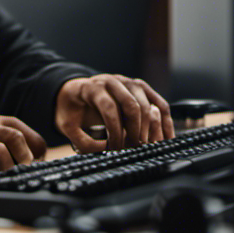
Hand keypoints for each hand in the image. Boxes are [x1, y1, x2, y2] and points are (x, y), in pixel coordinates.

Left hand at [56, 74, 173, 151]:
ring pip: (148, 105)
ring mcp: (129, 82)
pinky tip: (166, 139)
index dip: (114, 130)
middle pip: (132, 105)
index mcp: (92, 87)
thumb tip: (107, 152)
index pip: (109, 106)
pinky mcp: (142, 88)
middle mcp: (113, 81)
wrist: (76, 92)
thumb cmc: (72, 109)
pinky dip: (165, 122)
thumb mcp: (67, 125)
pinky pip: (160, 104)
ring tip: (146, 148)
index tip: (115, 149)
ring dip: (150, 130)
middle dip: (135, 132)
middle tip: (133, 150)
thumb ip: (82, 141)